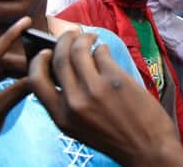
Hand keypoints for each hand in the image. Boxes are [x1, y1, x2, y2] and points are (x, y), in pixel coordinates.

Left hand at [0, 17, 31, 161]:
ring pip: (0, 69)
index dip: (11, 35)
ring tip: (38, 76)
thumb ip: (18, 91)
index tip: (26, 21)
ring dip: (19, 72)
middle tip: (45, 66)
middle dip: (23, 63)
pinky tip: (25, 82)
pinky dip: (11, 78)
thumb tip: (39, 76)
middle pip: (1, 61)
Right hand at [29, 31, 182, 166]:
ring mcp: (94, 89)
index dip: (38, 61)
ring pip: (79, 50)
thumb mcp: (81, 128)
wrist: (148, 148)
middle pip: (58, 59)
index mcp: (61, 118)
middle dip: (63, 40)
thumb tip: (64, 72)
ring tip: (90, 36)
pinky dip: (102, 47)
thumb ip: (69, 104)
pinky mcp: (114, 79)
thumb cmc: (117, 138)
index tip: (46, 51)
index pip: (35, 81)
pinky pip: (102, 53)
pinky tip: (105, 49)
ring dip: (83, 37)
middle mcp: (73, 102)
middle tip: (71, 34)